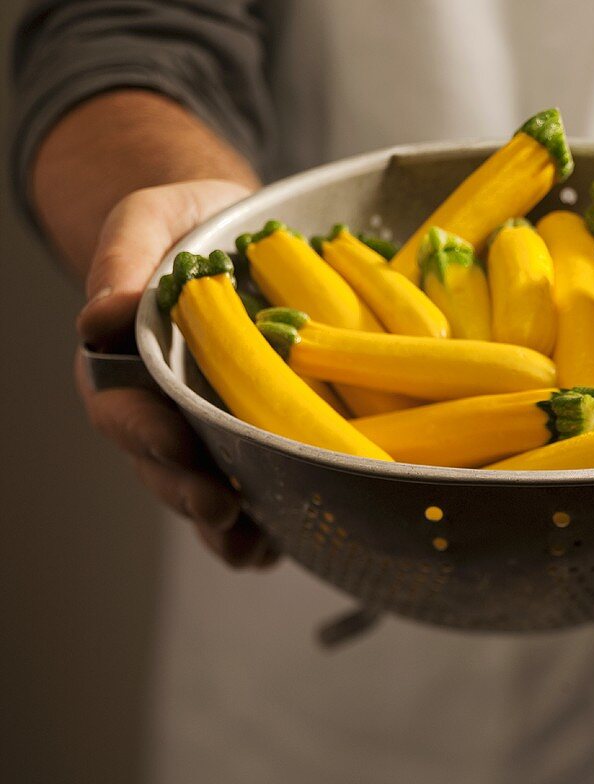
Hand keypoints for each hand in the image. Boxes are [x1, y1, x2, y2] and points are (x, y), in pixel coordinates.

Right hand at [74, 179, 276, 567]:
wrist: (240, 233)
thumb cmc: (188, 225)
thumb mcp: (149, 222)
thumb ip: (122, 262)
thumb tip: (100, 317)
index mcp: (125, 368)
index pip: (123, 412)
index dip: (144, 435)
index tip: (174, 444)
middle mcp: (164, 409)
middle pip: (163, 467)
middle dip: (189, 493)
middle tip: (223, 509)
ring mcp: (210, 429)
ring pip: (207, 489)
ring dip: (227, 525)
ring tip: (255, 546)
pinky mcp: (257, 433)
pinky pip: (258, 486)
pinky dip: (270, 519)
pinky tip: (288, 539)